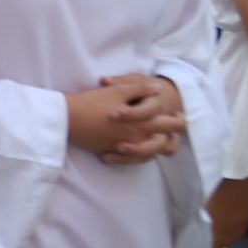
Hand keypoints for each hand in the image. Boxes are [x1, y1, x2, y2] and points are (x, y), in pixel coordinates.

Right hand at [71, 75, 185, 164]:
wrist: (68, 120)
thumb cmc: (92, 102)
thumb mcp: (118, 90)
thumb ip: (140, 89)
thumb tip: (158, 88)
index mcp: (143, 121)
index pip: (173, 125)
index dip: (179, 119)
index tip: (176, 113)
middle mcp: (139, 137)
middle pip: (167, 142)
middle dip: (172, 135)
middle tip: (168, 126)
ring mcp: (128, 147)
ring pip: (153, 153)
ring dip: (157, 146)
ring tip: (155, 136)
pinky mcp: (116, 152)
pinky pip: (135, 159)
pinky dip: (139, 154)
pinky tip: (135, 146)